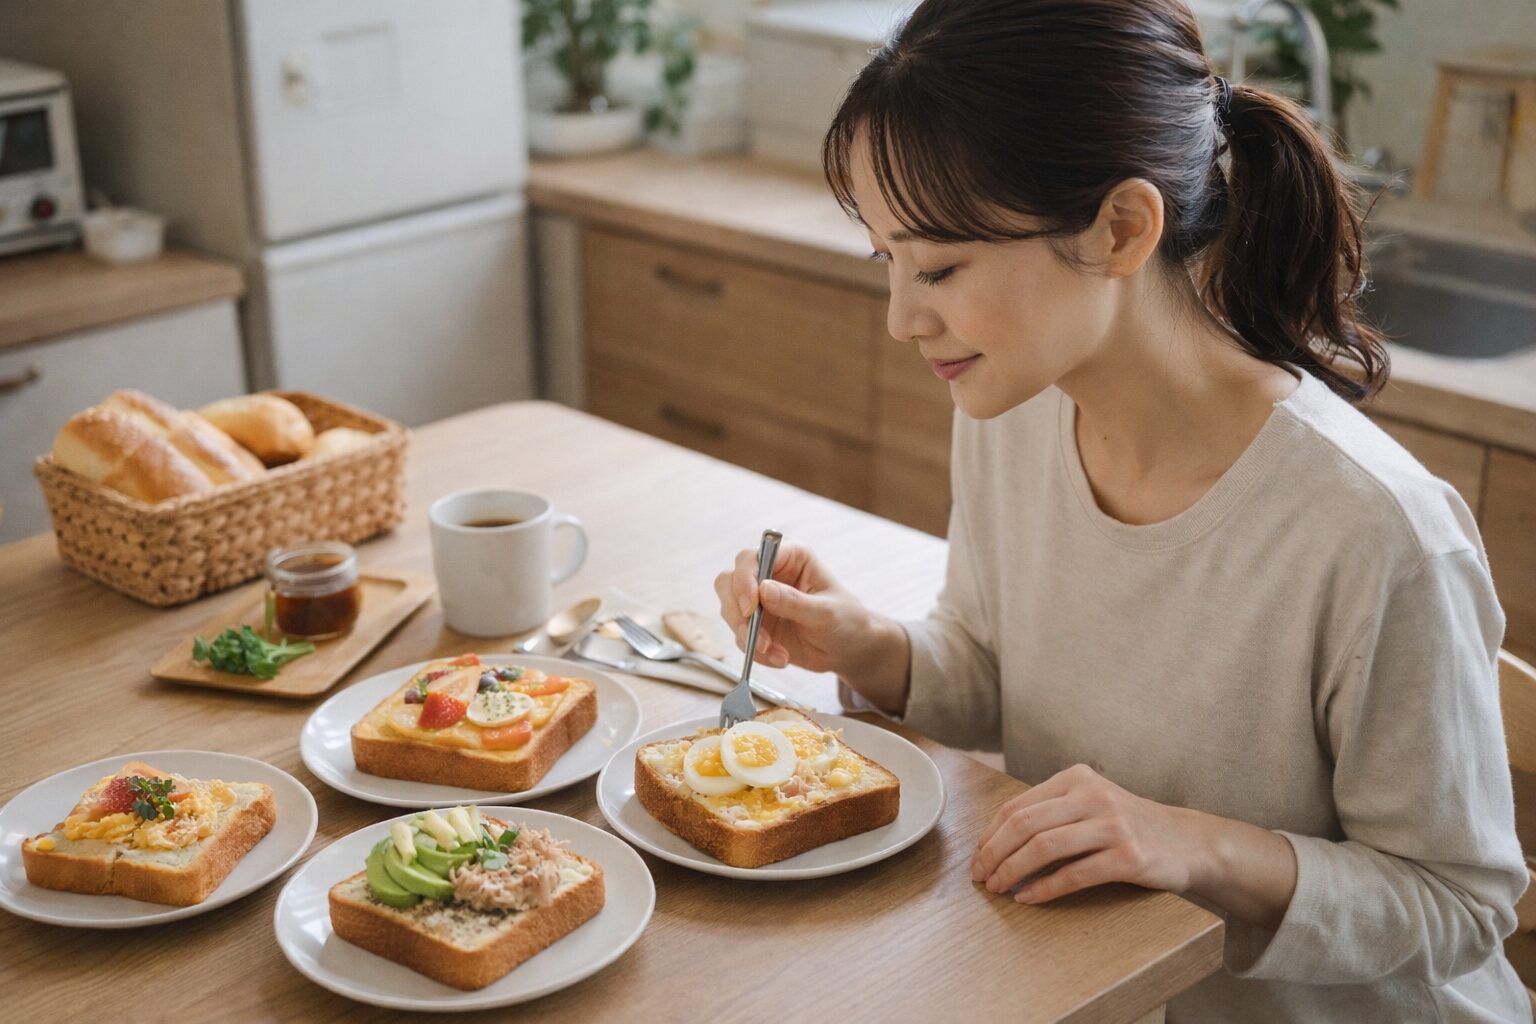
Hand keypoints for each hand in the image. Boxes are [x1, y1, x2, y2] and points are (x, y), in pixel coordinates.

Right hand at [712, 543, 870, 674]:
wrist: (848, 650)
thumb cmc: (846, 621)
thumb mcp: (826, 613)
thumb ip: (795, 602)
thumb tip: (763, 589)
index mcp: (791, 557)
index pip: (752, 558)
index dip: (745, 580)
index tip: (750, 608)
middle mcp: (769, 573)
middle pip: (729, 580)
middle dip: (737, 611)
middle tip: (754, 635)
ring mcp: (759, 599)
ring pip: (729, 609)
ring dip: (747, 635)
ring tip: (775, 652)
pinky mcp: (755, 623)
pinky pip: (739, 635)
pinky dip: (755, 650)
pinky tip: (779, 657)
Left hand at [970, 763, 1204, 903]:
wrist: (1187, 842)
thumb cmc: (1128, 826)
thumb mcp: (1090, 804)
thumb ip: (1051, 813)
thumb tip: (995, 842)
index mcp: (1076, 778)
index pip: (1018, 806)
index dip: (989, 834)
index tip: (976, 858)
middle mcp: (1093, 795)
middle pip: (1025, 824)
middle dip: (994, 854)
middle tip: (980, 877)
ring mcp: (1113, 825)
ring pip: (1044, 847)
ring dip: (1013, 871)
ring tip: (999, 888)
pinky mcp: (1129, 856)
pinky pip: (1074, 874)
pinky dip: (1044, 888)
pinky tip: (1028, 898)